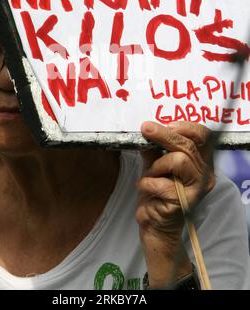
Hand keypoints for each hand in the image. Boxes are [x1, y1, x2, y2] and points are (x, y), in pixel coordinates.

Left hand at [136, 121, 214, 287]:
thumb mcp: (154, 165)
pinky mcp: (186, 202)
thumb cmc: (156, 193)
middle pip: (188, 144)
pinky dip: (148, 184)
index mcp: (200, 161)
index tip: (164, 124)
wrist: (154, 225)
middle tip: (146, 128)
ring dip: (156, 166)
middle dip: (163, 134)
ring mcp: (197, 189)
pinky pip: (162, 183)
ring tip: (150, 176)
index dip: (184, 126)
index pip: (202, 136)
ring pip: (178, 160)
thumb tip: (148, 128)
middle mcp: (204, 174)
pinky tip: (148, 191)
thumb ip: (155, 148)